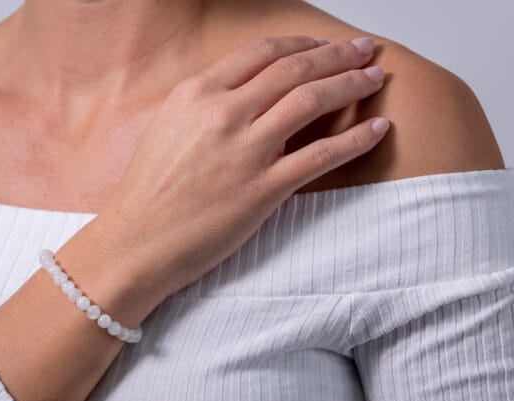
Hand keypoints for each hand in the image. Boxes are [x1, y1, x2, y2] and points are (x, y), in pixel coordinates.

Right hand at [93, 35, 386, 300]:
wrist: (135, 243)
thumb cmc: (148, 193)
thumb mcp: (168, 129)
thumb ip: (207, 104)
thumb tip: (246, 94)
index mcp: (197, 93)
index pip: (262, 52)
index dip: (302, 44)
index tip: (325, 45)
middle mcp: (223, 113)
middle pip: (295, 68)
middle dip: (338, 55)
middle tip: (366, 51)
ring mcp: (245, 151)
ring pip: (313, 100)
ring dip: (352, 84)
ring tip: (376, 80)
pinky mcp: (263, 190)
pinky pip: (321, 155)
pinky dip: (356, 139)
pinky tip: (378, 128)